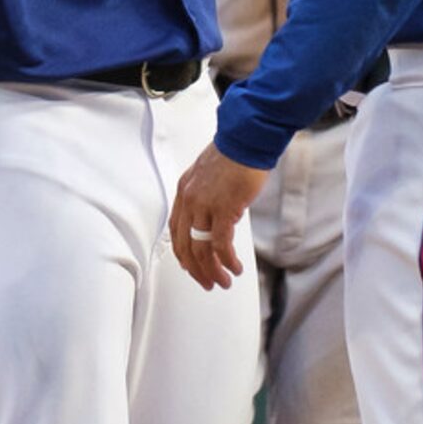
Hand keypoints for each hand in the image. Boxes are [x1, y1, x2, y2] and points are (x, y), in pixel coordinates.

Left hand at [170, 144, 267, 289]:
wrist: (246, 141)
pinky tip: (235, 267)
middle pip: (185, 246)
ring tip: (223, 281)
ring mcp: (204, 207)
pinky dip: (227, 261)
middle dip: (197, 270)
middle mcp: (190, 201)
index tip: (191, 267)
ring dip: (213, 271)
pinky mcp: (223, 210)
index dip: (183, 254)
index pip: (176, 231)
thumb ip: (210, 197)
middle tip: (208, 283)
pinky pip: (221, 245)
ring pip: (201, 250)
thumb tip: (222, 217)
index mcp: (184, 192)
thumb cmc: (234, 154)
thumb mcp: (211, 176)